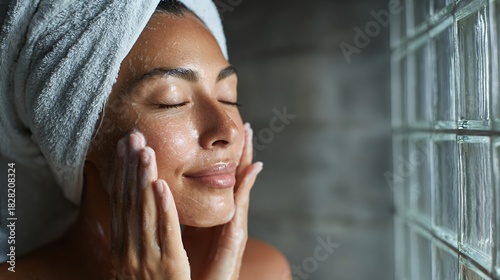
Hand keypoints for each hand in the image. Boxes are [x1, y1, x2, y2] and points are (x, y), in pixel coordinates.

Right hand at [109, 131, 189, 279]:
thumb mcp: (133, 262)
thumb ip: (132, 237)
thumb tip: (128, 211)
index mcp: (122, 246)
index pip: (120, 202)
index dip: (120, 173)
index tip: (121, 147)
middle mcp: (130, 249)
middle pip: (129, 201)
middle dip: (129, 167)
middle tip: (132, 136)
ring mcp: (147, 258)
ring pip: (144, 212)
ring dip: (143, 179)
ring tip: (145, 150)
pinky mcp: (169, 267)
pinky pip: (165, 234)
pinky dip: (163, 209)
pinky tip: (161, 185)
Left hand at [183, 123, 262, 279]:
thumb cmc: (197, 267)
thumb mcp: (190, 235)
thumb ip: (188, 215)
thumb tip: (174, 193)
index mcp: (218, 215)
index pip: (224, 179)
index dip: (228, 156)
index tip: (231, 132)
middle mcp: (230, 217)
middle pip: (238, 177)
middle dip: (243, 151)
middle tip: (247, 125)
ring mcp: (236, 224)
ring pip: (242, 186)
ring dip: (246, 159)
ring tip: (249, 136)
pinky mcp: (236, 236)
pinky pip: (240, 207)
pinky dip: (245, 187)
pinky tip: (248, 169)